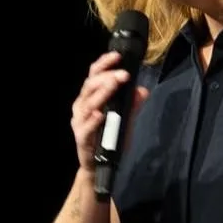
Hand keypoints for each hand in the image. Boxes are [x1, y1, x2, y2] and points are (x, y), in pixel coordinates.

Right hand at [70, 50, 149, 172]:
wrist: (98, 166)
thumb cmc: (109, 139)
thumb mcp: (124, 120)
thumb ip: (132, 105)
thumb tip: (142, 90)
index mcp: (89, 98)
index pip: (93, 75)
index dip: (104, 63)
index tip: (117, 56)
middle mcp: (81, 107)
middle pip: (90, 86)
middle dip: (107, 77)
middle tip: (123, 74)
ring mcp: (79, 122)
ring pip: (88, 103)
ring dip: (102, 93)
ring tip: (114, 84)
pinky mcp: (81, 138)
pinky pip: (86, 127)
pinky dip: (93, 120)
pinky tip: (100, 114)